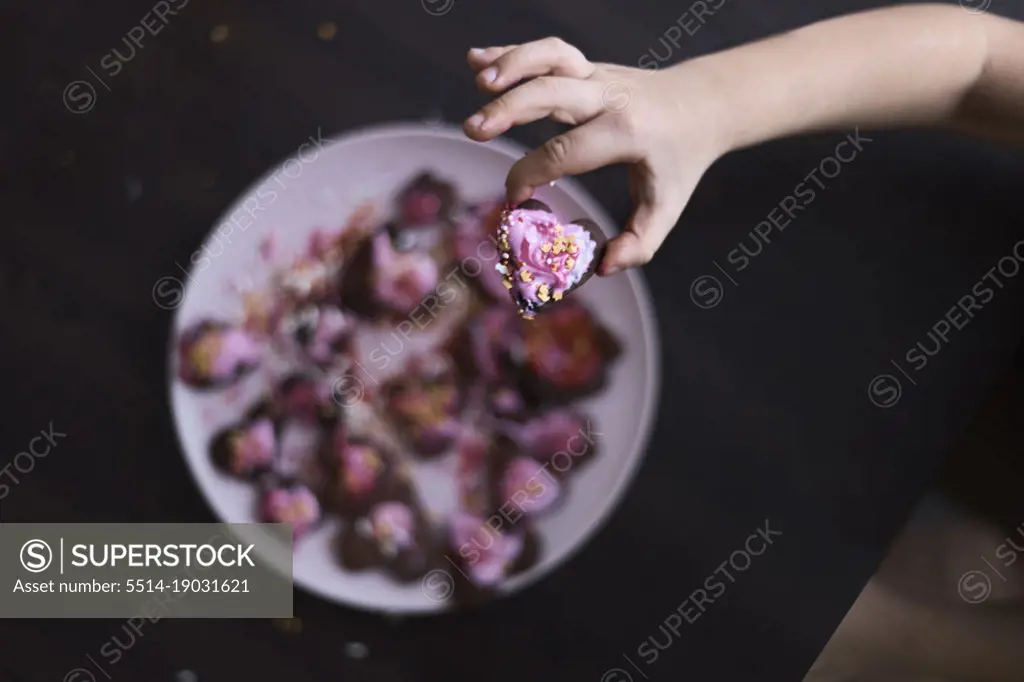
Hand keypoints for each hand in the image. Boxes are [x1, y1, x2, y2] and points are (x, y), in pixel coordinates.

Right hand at [463, 38, 724, 273]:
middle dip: (509, 108)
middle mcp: (610, 96)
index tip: (513, 200)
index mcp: (627, 132)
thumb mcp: (667, 206)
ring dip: (511, 64)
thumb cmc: (679, 160)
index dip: (531, 174)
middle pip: (551, 92)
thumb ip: (640, 243)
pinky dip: (510, 52)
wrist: (704, 104)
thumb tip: (603, 267)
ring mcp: (598, 75)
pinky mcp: (587, 66)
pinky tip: (475, 60)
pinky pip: (548, 52)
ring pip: (551, 57)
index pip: (566, 151)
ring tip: (477, 81)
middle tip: (473, 131)